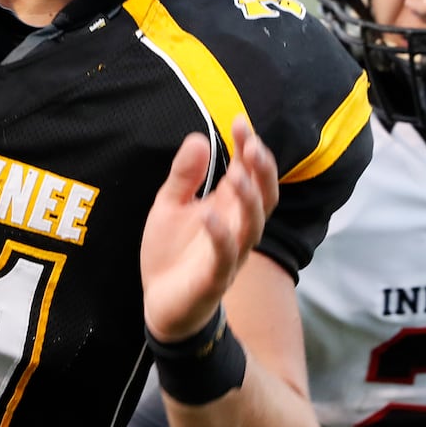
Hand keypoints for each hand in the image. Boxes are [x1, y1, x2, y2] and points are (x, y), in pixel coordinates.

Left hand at [140, 116, 278, 340]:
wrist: (160, 304)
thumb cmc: (171, 252)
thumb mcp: (170, 205)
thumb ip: (184, 175)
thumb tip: (198, 137)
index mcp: (227, 208)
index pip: (249, 174)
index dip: (249, 148)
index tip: (241, 122)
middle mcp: (236, 229)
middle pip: (264, 198)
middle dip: (262, 170)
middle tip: (252, 143)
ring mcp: (229, 255)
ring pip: (252, 226)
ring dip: (248, 200)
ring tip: (238, 174)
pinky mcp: (214, 280)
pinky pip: (225, 257)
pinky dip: (221, 236)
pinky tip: (210, 215)